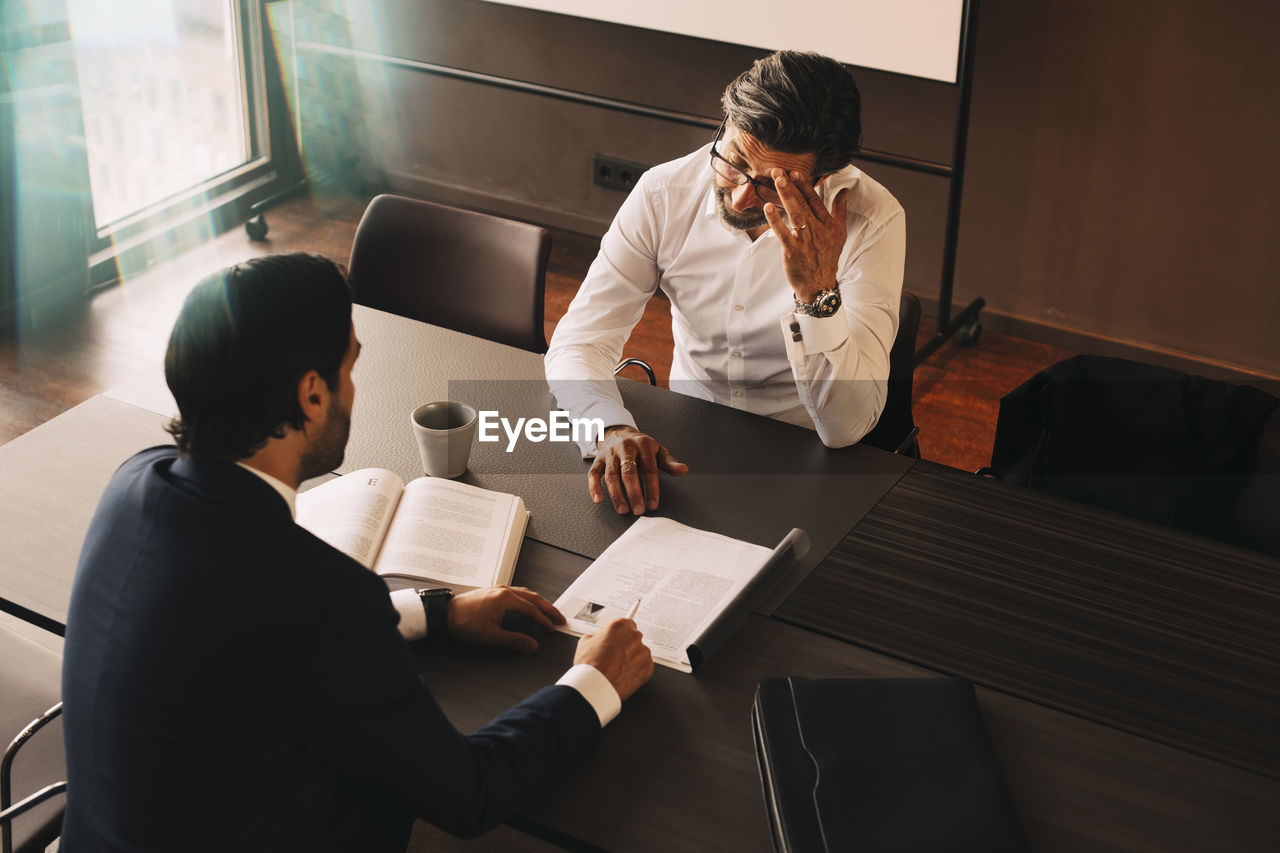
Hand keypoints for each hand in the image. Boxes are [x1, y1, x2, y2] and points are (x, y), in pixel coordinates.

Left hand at [447, 586, 565, 652]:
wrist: (444, 614)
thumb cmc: (464, 623)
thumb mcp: (491, 636)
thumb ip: (515, 640)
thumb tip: (532, 645)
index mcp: (506, 598)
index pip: (532, 610)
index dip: (544, 621)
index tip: (552, 629)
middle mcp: (504, 590)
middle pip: (533, 598)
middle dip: (548, 608)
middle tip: (559, 618)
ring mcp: (498, 589)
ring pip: (525, 594)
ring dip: (538, 603)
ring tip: (547, 612)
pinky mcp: (492, 592)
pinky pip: (516, 593)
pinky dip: (527, 600)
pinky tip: (526, 606)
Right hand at [573, 617, 653, 700]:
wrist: (595, 686)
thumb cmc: (590, 665)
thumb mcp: (586, 641)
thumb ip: (599, 635)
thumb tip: (601, 637)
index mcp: (620, 626)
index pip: (627, 624)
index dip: (621, 634)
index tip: (620, 638)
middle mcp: (635, 636)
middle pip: (634, 637)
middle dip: (627, 645)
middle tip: (615, 655)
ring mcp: (643, 652)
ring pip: (640, 652)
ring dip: (632, 658)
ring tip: (617, 667)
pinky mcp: (648, 667)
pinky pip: (644, 666)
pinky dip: (637, 670)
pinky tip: (624, 674)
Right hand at [589, 425, 688, 514]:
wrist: (620, 434)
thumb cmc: (642, 447)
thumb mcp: (659, 452)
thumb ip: (670, 463)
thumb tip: (683, 470)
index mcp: (643, 445)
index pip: (649, 469)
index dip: (651, 488)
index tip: (653, 504)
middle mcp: (625, 447)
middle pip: (629, 472)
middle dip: (634, 493)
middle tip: (638, 510)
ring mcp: (610, 454)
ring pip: (611, 475)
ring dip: (616, 494)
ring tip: (623, 510)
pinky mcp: (598, 459)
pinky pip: (594, 473)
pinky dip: (594, 487)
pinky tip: (598, 499)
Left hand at [762, 169, 848, 302]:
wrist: (820, 284)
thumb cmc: (827, 257)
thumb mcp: (840, 233)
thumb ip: (840, 210)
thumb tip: (845, 190)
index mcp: (828, 224)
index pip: (815, 200)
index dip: (805, 185)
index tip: (795, 173)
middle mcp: (818, 230)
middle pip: (803, 203)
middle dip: (791, 185)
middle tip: (780, 171)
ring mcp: (806, 240)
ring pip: (795, 214)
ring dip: (786, 196)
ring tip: (777, 181)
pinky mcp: (793, 251)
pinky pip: (783, 232)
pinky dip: (775, 220)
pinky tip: (768, 207)